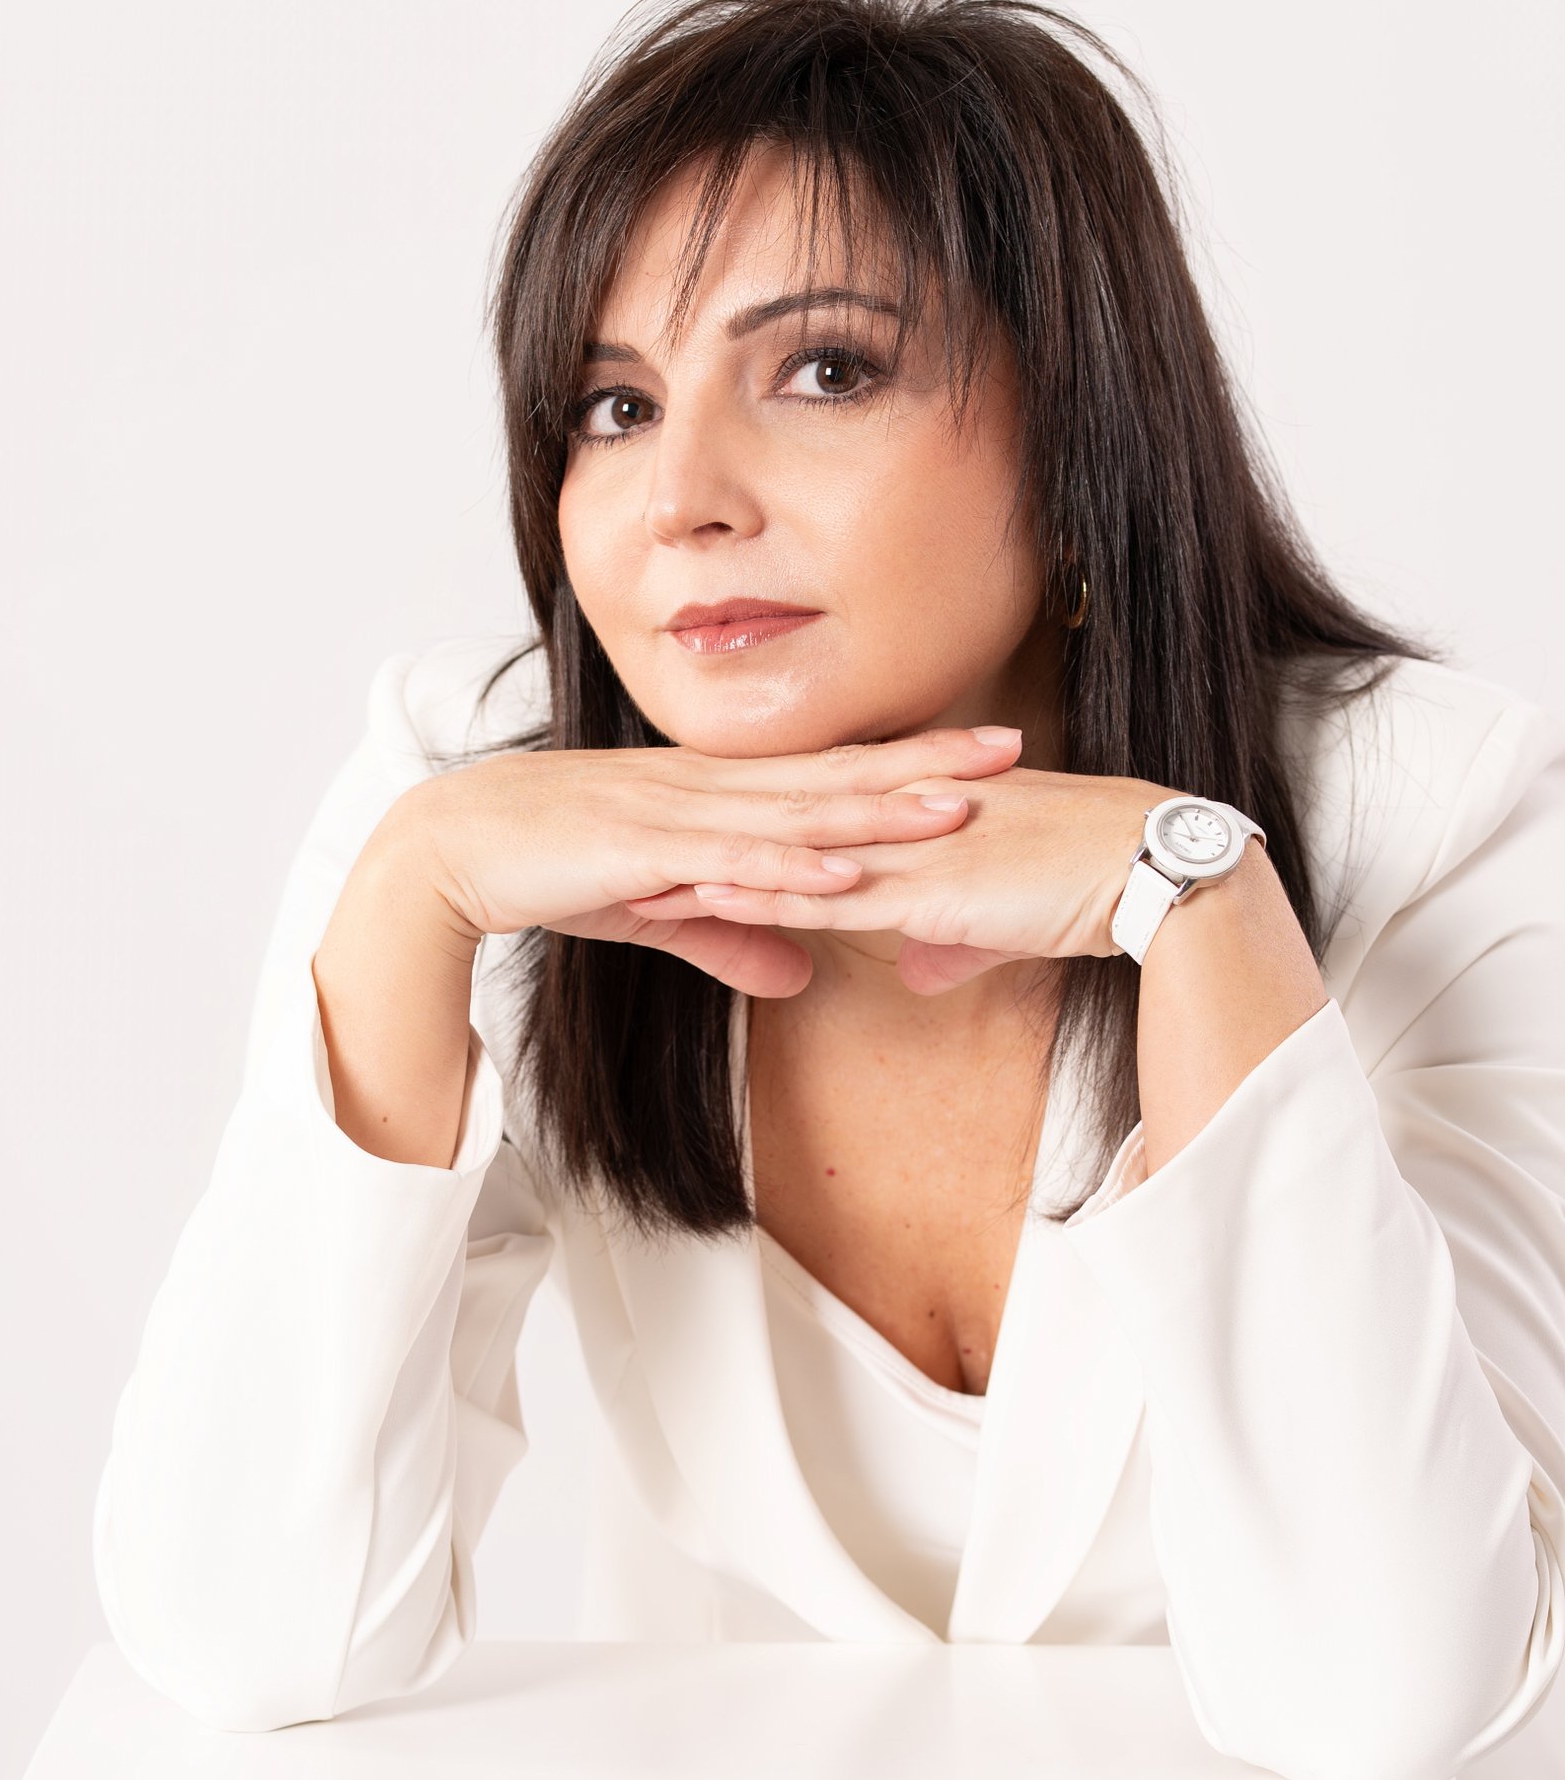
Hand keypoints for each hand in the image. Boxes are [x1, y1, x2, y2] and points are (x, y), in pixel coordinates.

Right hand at [405, 725, 1030, 998]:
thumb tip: (804, 978)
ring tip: (951, 810)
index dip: (911, 762)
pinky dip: (784, 866)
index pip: (831, 774)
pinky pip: (725, 859)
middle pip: (835, 777)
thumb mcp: (658, 910)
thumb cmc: (554, 866)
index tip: (987, 753)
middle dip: (925, 765)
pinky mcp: (638, 849)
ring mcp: (675, 813)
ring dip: (874, 813)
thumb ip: (733, 937)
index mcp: (717, 794)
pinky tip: (839, 872)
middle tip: (1011, 749)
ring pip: (794, 813)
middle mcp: (708, 789)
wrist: (454, 846)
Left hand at [621, 762, 1161, 994]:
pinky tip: (705, 905)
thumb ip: (956, 936)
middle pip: (777, 825)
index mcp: (918, 814)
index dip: (746, 825)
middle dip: (701, 837)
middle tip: (629, 844)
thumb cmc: (1094, 886)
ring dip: (707, 870)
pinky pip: (821, 895)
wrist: (1150, 872)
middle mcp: (900, 819)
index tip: (684, 836)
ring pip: (783, 857)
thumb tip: (922, 965)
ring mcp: (905, 848)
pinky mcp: (920, 887)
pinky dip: (758, 899)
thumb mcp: (1010, 918)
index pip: (811, 816)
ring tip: (633, 879)